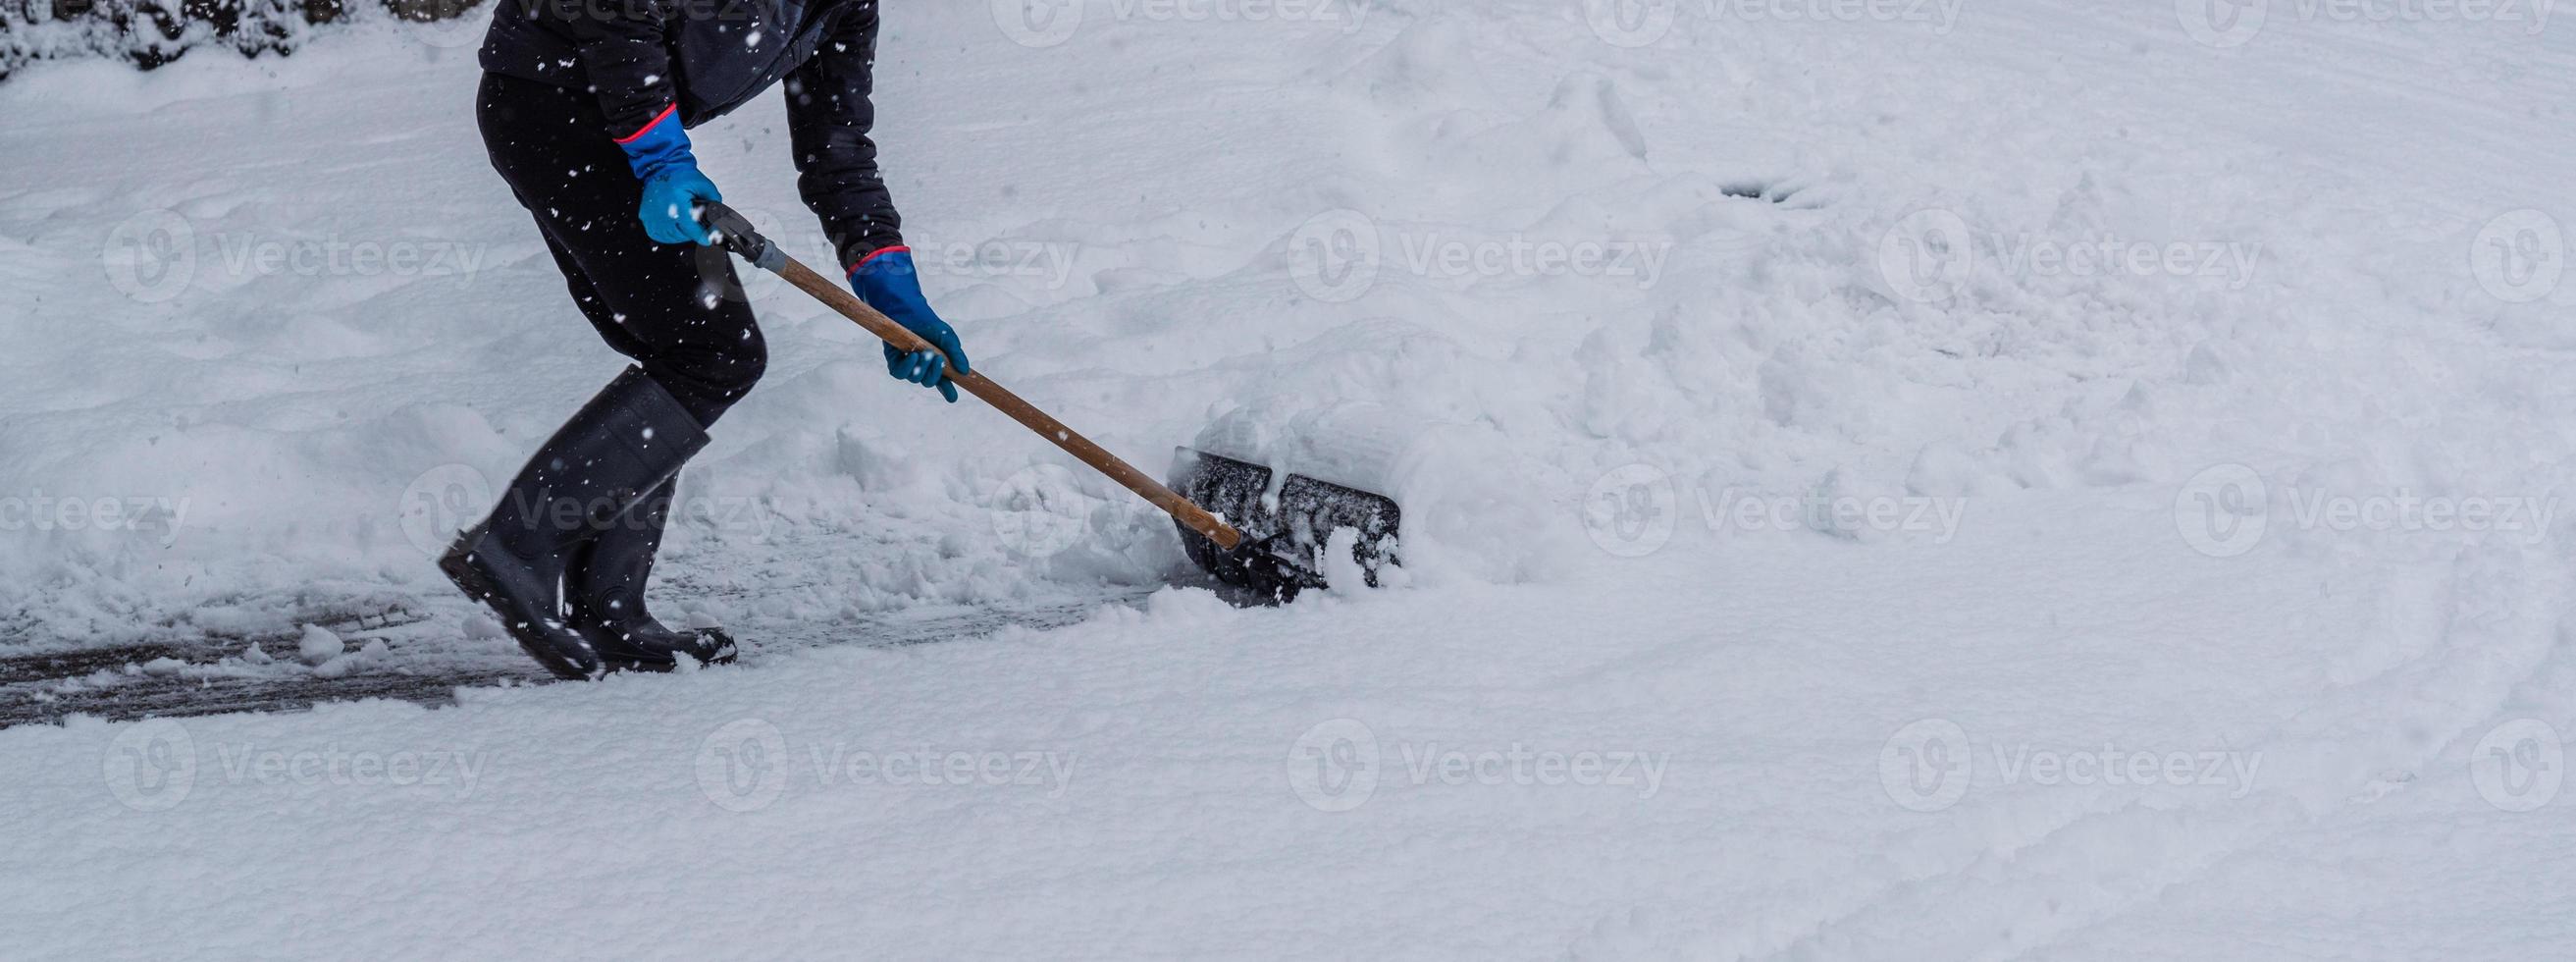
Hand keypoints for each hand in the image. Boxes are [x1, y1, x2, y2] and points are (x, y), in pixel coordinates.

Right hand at [615, 109, 721, 245]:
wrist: (661, 167)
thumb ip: (714, 200)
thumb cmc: (679, 175)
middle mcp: (662, 212)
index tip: (709, 240)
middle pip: (682, 234)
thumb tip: (719, 216)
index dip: (702, 236)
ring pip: (672, 237)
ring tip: (685, 218)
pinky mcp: (646, 219)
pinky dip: (670, 232)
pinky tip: (675, 222)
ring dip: (681, 232)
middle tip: (694, 218)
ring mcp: (652, 217)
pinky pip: (661, 234)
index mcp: (676, 203)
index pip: (691, 228)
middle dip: (693, 230)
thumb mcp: (703, 184)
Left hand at [850, 247, 969, 402]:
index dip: (948, 391)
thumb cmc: (927, 322)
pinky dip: (907, 367)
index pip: (943, 382)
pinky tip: (912, 356)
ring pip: (915, 379)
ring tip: (925, 352)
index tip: (953, 398)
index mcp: (936, 363)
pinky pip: (899, 374)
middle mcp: (922, 367)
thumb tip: (965, 371)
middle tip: (938, 359)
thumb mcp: (946, 336)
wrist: (906, 309)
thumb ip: (956, 353)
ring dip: (922, 368)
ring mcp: (908, 364)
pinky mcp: (894, 360)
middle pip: (930, 382)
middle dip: (935, 374)